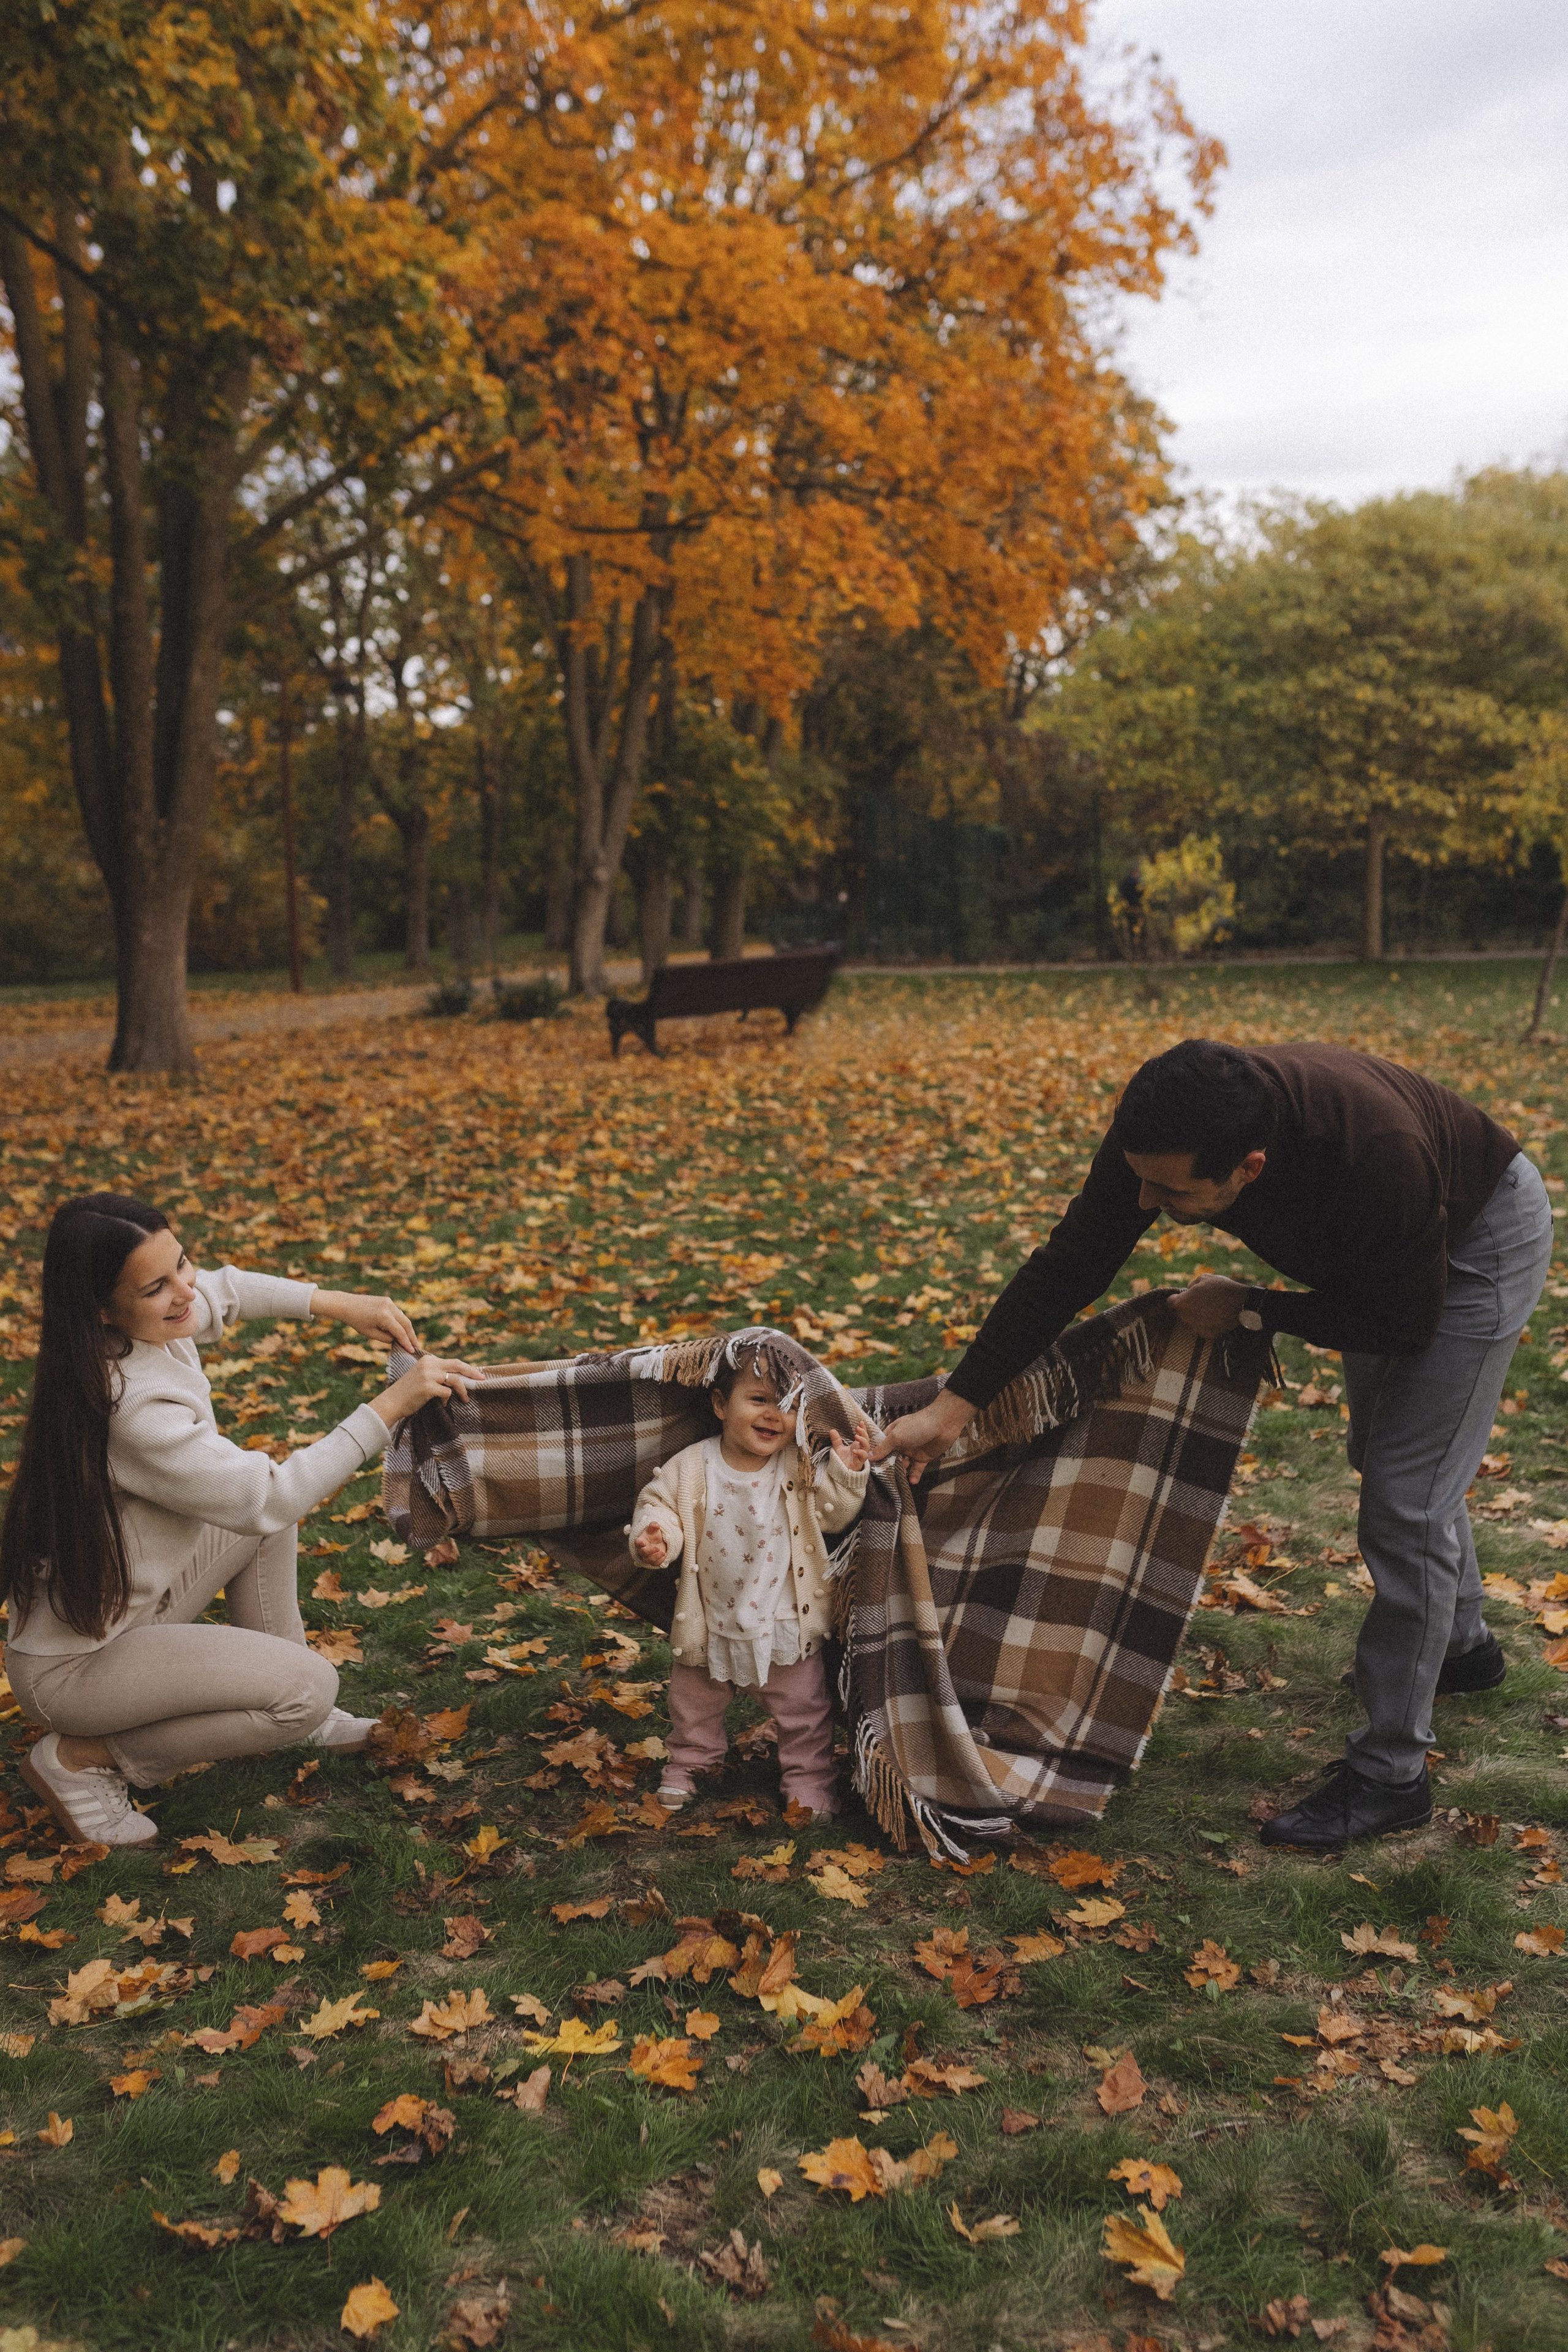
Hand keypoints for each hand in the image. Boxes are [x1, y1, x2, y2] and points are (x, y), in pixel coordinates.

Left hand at [313, 1289, 417, 1354]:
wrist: (346, 1304)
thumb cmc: (356, 1321)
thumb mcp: (370, 1333)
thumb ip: (385, 1338)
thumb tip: (397, 1340)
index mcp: (384, 1317)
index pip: (400, 1332)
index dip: (406, 1342)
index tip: (411, 1350)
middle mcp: (389, 1307)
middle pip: (406, 1323)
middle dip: (412, 1336)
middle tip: (416, 1346)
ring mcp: (389, 1302)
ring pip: (403, 1317)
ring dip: (407, 1329)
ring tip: (411, 1340)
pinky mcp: (387, 1300)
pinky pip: (397, 1313)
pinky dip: (401, 1322)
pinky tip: (402, 1330)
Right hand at [370, 1353, 485, 1428]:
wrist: (392, 1402)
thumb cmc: (409, 1393)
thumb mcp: (423, 1377)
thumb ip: (438, 1374)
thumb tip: (460, 1378)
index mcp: (428, 1360)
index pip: (453, 1362)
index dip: (466, 1368)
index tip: (477, 1374)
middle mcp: (429, 1364)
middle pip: (457, 1365)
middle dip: (472, 1372)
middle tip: (483, 1379)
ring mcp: (428, 1375)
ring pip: (455, 1380)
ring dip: (462, 1391)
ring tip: (464, 1400)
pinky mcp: (427, 1387)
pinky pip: (447, 1393)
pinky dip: (446, 1401)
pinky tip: (440, 1405)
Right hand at [633, 1524, 668, 1565]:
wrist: (658, 1541)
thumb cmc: (653, 1534)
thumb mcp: (654, 1528)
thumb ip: (654, 1526)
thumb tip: (656, 1525)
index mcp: (641, 1540)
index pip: (638, 1543)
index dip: (640, 1543)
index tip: (643, 1542)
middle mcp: (642, 1550)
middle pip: (643, 1553)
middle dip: (650, 1551)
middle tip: (658, 1548)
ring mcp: (647, 1556)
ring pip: (648, 1560)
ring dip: (656, 1557)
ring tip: (663, 1552)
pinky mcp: (653, 1560)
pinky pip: (655, 1563)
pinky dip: (660, 1560)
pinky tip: (665, 1555)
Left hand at [830, 1424, 871, 1474]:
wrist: (840, 1473)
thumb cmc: (842, 1461)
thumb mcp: (837, 1448)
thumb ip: (836, 1440)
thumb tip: (832, 1430)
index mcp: (857, 1445)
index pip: (862, 1435)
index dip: (863, 1429)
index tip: (861, 1422)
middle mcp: (860, 1450)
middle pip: (867, 1440)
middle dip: (864, 1433)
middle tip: (858, 1428)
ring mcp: (861, 1456)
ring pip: (867, 1447)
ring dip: (863, 1440)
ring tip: (856, 1436)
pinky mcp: (860, 1462)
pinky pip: (864, 1456)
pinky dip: (860, 1452)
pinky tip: (854, 1450)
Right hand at [868, 1389, 975, 1484]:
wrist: (943, 1424)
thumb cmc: (917, 1426)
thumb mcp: (896, 1436)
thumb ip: (883, 1448)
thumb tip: (869, 1457)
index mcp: (892, 1435)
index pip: (880, 1447)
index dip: (874, 1457)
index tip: (868, 1468)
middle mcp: (900, 1443)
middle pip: (890, 1458)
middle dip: (887, 1468)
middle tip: (882, 1479)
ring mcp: (912, 1451)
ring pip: (902, 1465)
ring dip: (900, 1473)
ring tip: (895, 1482)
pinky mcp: (923, 1458)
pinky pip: (916, 1469)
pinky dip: (914, 1476)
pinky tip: (911, 1482)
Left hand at [1169, 1274, 1248, 1336]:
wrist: (1242, 1304)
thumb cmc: (1221, 1288)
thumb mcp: (1204, 1278)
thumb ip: (1191, 1285)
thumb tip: (1188, 1291)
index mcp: (1181, 1303)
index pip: (1170, 1301)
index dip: (1177, 1297)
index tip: (1185, 1295)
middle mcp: (1186, 1318)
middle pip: (1182, 1311)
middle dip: (1188, 1306)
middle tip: (1203, 1299)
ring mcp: (1196, 1328)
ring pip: (1192, 1320)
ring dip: (1198, 1315)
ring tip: (1212, 1307)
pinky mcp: (1207, 1335)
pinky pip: (1203, 1327)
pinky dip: (1207, 1323)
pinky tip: (1217, 1316)